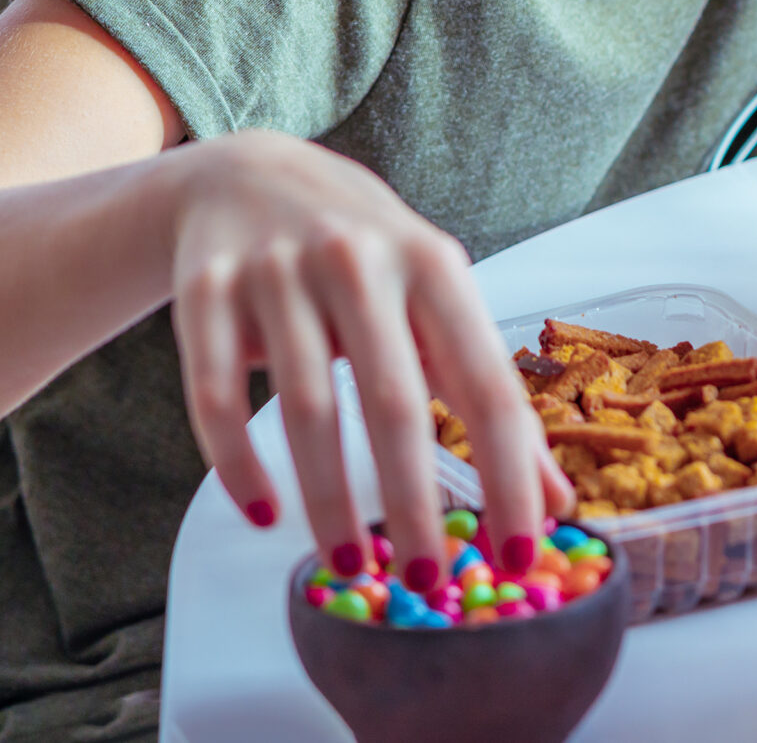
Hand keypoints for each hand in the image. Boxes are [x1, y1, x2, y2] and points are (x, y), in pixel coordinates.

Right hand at [164, 131, 572, 593]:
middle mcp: (360, 263)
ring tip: (349, 565)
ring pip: (305, 409)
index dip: (510, 470)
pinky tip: (265, 513)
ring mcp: (277, 273)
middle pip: (395, 402)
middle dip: (414, 503)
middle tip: (427, 581)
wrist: (249, 175)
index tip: (522, 549)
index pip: (486, 383)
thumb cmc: (367, 255)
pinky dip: (238, 464)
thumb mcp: (436, 299)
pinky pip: (214, 397)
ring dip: (328, 500)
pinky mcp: (206, 290)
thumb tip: (550, 497)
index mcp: (434, 266)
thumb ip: (486, 390)